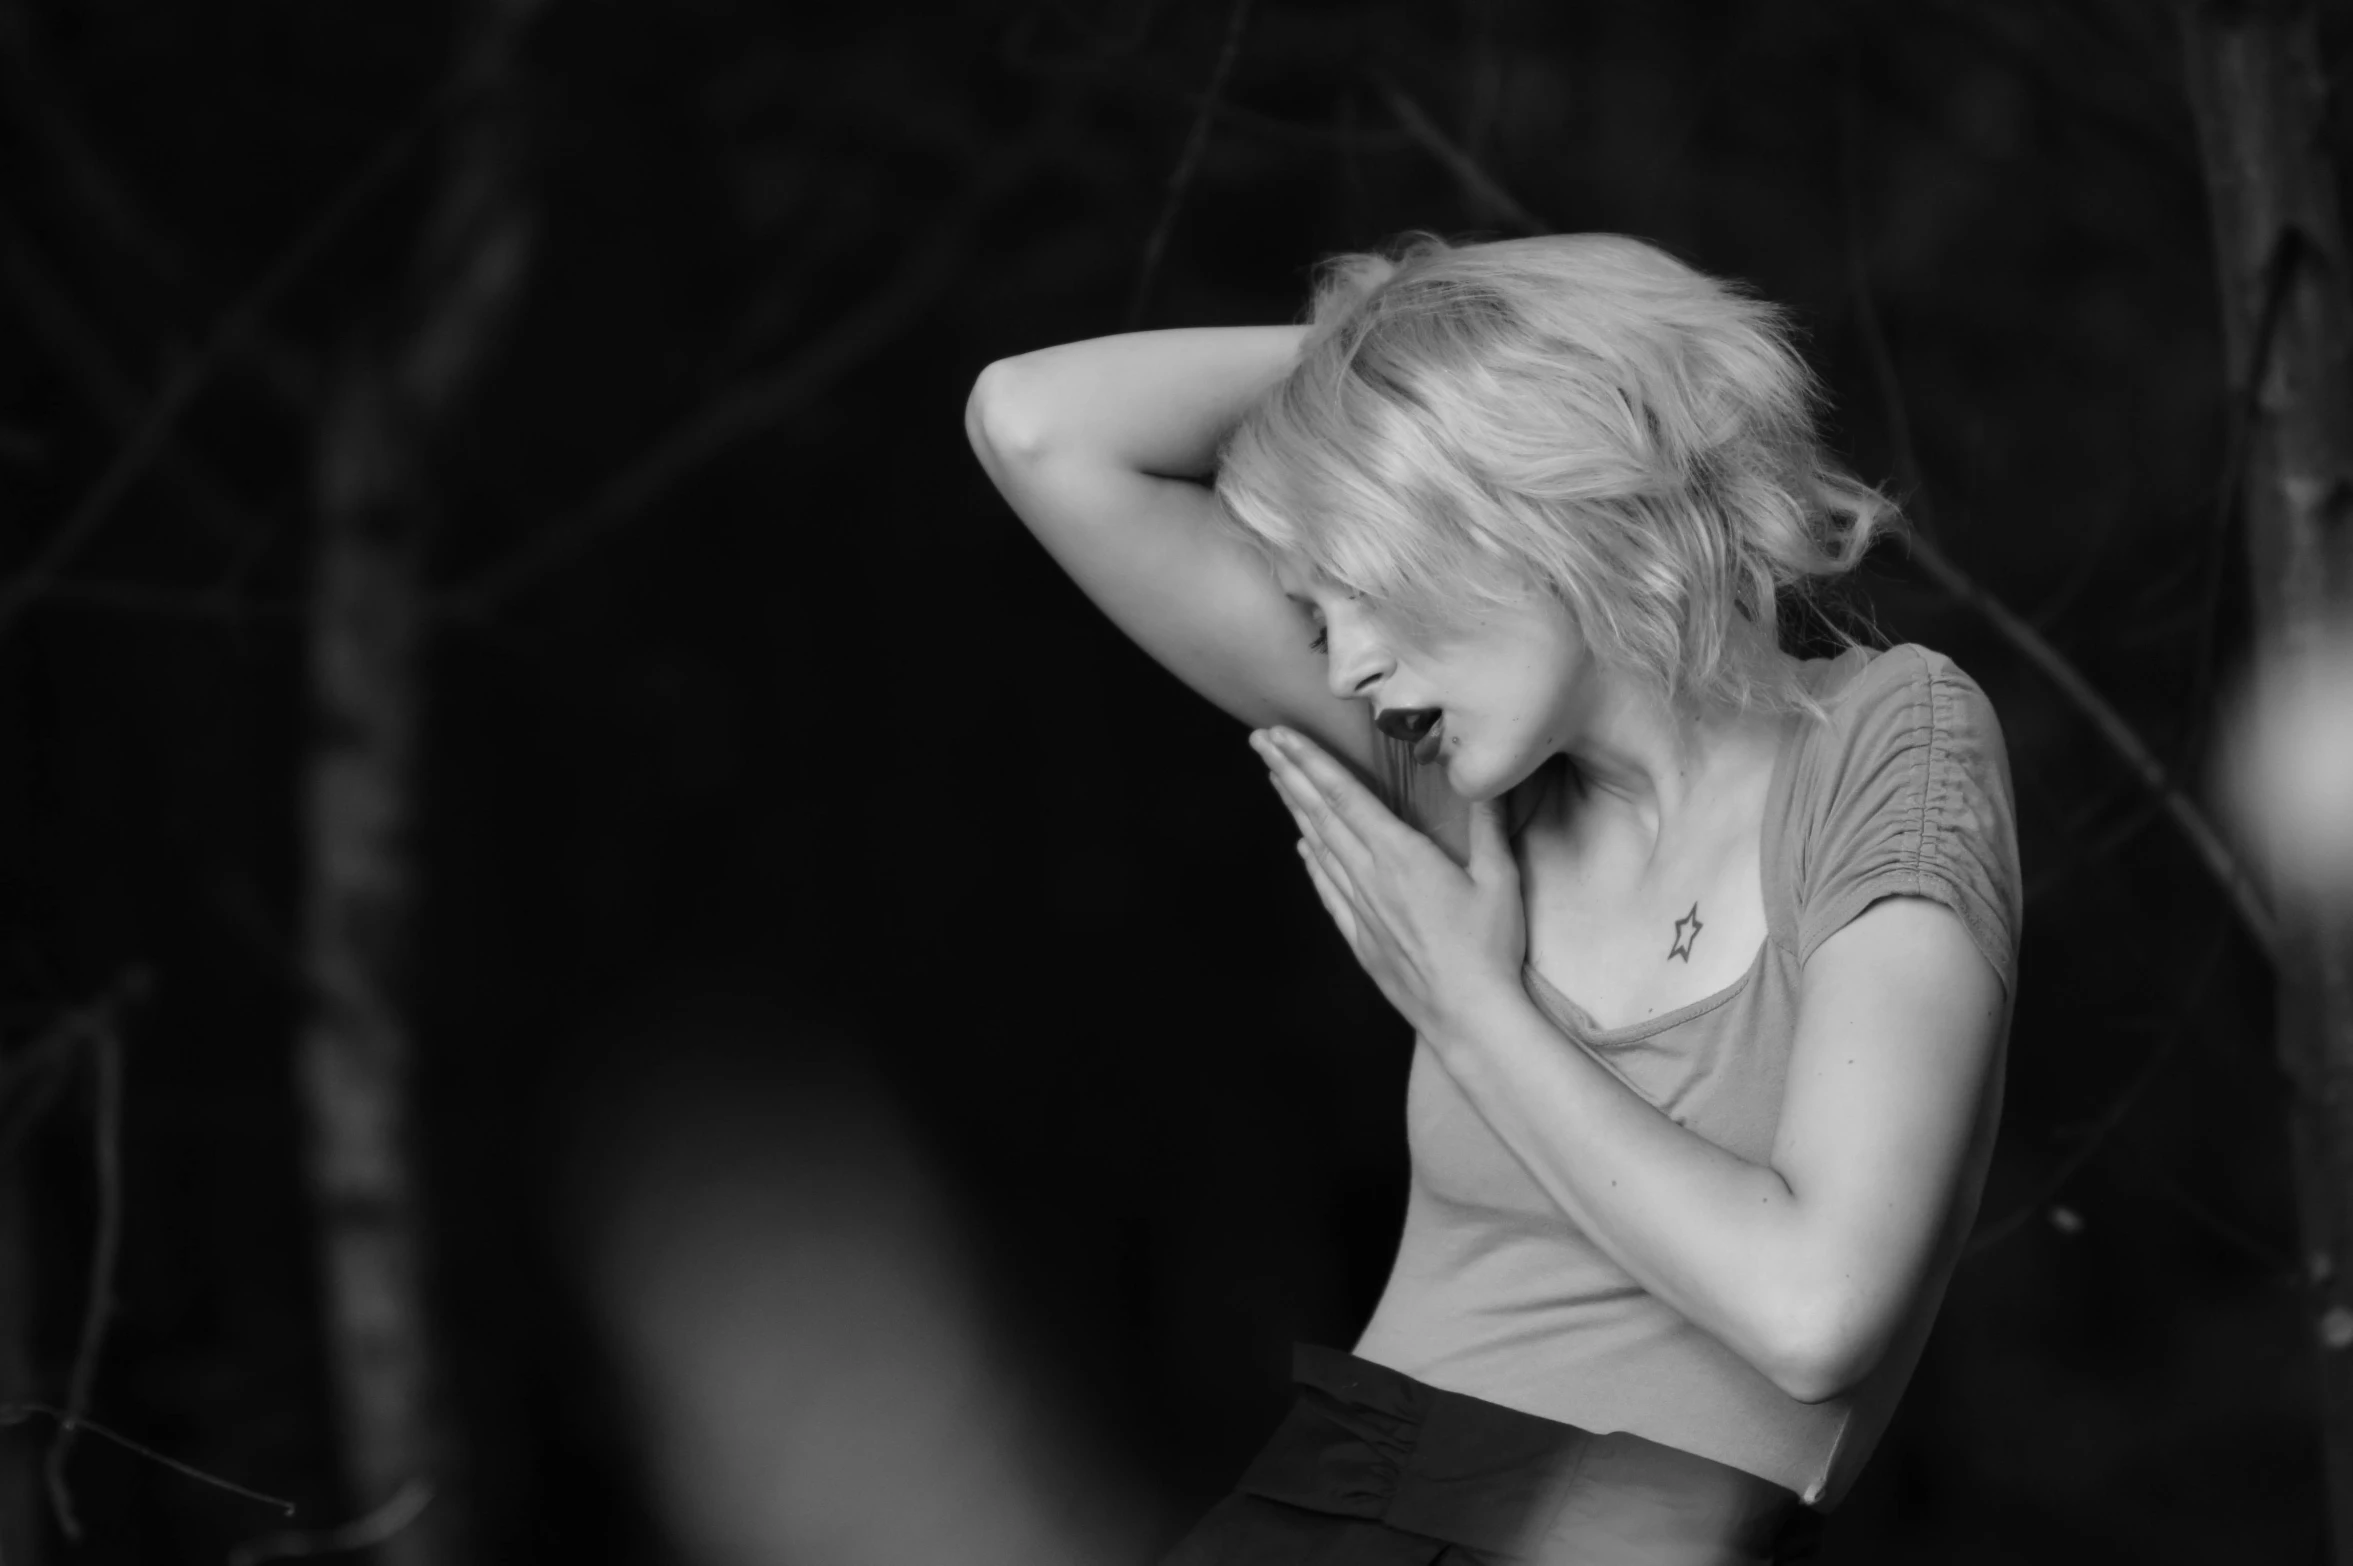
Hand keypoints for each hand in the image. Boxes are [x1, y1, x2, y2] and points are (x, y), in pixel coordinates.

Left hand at [1252, 725, 1526, 1044]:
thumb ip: (1489, 824)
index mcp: (1401, 855)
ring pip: (1318, 848)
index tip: (1281, 735)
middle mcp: (1370, 877)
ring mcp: (1361, 909)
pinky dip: (1311, 864)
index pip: (1344, 796)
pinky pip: (1327, 891)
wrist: (1468, 1016)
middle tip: (1261, 741)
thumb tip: (1488, 776)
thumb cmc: (1490, 947)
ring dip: (1295, 809)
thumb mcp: (1499, 879)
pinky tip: (1303, 848)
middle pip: (1320, 815)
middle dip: (1289, 773)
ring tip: (1275, 779)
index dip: (1310, 761)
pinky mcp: (1360, 938)